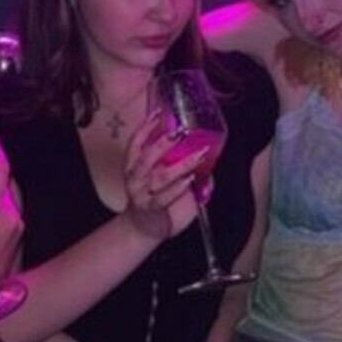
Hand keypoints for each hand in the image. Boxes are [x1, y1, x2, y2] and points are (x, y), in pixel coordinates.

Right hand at [123, 111, 212, 242]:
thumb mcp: (166, 175)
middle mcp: (135, 178)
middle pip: (146, 157)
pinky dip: (178, 188)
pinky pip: (164, 197)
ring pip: (160, 176)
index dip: (145, 128)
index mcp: (134, 165)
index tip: (157, 113)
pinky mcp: (151, 208)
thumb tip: (207, 152)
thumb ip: (183, 163)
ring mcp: (142, 193)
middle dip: (162, 143)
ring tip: (197, 155)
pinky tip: (189, 180)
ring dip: (181, 165)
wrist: (145, 228)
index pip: (136, 143)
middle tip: (179, 133)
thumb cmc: (157, 196)